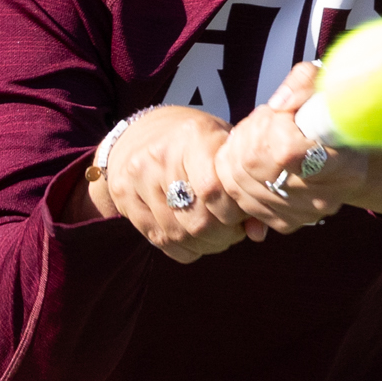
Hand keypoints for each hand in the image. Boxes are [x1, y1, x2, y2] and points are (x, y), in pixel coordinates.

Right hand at [87, 107, 263, 263]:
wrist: (140, 133)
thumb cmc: (197, 142)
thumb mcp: (224, 149)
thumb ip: (243, 187)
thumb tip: (258, 233)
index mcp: (192, 136)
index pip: (213, 190)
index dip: (233, 213)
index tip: (243, 214)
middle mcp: (159, 156)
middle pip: (197, 219)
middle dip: (224, 234)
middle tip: (234, 229)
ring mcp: (137, 179)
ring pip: (179, 234)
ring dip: (206, 243)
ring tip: (218, 234)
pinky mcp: (124, 199)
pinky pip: (161, 242)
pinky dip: (186, 248)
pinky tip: (196, 237)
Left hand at [214, 63, 365, 233]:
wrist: (342, 152)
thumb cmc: (332, 113)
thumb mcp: (323, 85)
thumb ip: (302, 84)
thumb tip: (278, 104)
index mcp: (343, 164)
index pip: (286, 152)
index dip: (269, 127)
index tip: (279, 112)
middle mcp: (325, 198)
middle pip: (254, 165)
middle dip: (247, 135)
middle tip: (262, 120)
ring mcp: (304, 214)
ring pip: (241, 184)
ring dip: (237, 153)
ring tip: (257, 136)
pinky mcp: (286, 223)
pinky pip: (241, 199)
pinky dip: (236, 176)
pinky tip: (253, 159)